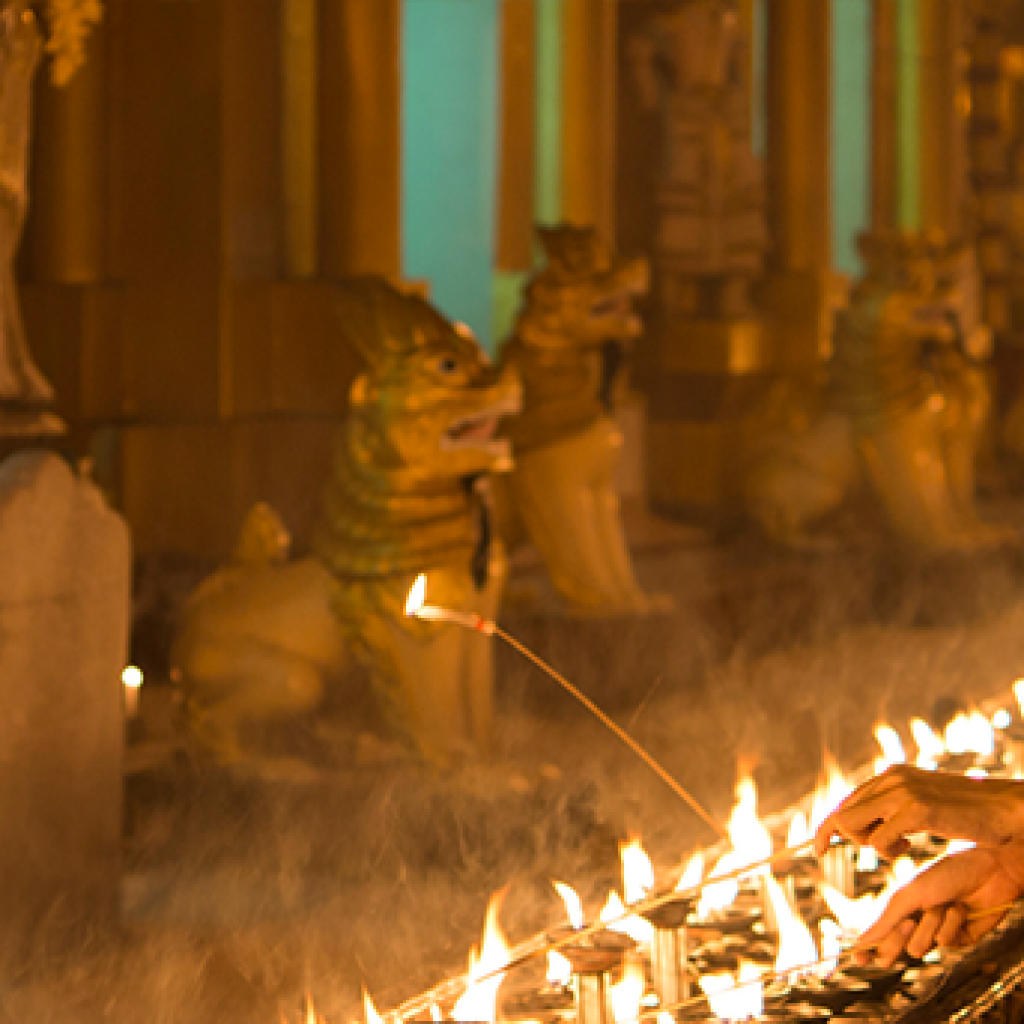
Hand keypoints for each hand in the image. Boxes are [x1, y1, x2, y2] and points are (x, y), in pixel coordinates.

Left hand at [813, 766, 1023, 859]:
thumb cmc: (966, 813)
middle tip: (872, 850)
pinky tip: (909, 847)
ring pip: (851, 825)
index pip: (845, 801)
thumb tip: (861, 826)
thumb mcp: (922, 805)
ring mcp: (902, 792)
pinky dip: (887, 852)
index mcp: (891, 774)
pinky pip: (879, 840)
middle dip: (843, 839)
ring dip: (869, 845)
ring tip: (899, 846)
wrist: (1004, 810)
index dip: (828, 827)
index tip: (818, 849)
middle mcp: (891, 778)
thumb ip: (893, 809)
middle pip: (840, 813)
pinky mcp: (916, 810)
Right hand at [853, 845, 1023, 966]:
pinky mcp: (959, 939)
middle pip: (895, 948)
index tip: (857, 960)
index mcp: (899, 908)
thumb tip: (860, 941)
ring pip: (919, 949)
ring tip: (942, 905)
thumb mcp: (909, 893)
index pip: (878, 934)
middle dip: (899, 937)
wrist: (986, 871)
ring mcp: (936, 932)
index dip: (866, 949)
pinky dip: (951, 925)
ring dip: (930, 925)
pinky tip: (960, 909)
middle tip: (910, 922)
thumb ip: (885, 919)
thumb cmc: (943, 874)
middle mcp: (915, 922)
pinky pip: (945, 944)